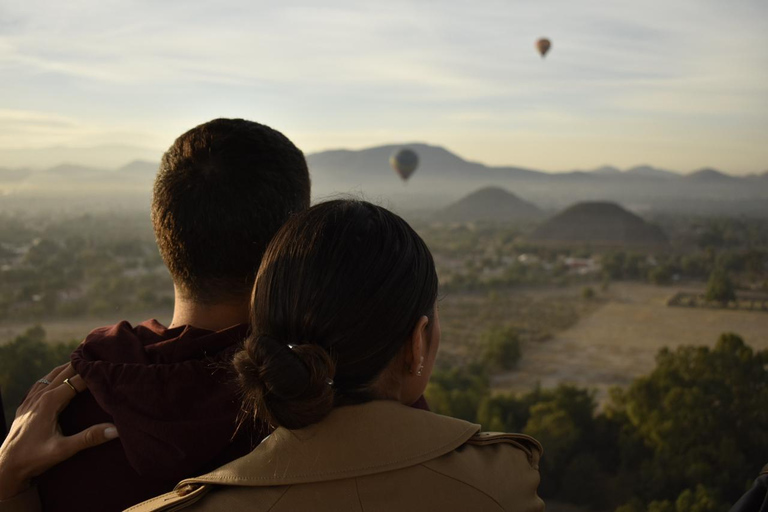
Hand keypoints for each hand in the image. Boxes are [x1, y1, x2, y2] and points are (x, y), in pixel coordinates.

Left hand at [0, 364, 118, 499]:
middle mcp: (39, 396)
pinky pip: (42, 383)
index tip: (109, 366)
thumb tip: (115, 430)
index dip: (93, 372)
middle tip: (100, 353)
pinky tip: (59, 376)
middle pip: (64, 371)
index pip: (77, 380)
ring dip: (68, 366)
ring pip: (52, 374)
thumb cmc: (33, 458)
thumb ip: (89, 438)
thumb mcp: (63, 450)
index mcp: (49, 402)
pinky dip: (54, 375)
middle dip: (81, 362)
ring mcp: (30, 399)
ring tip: (84, 359)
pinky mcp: (26, 405)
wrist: (6, 467)